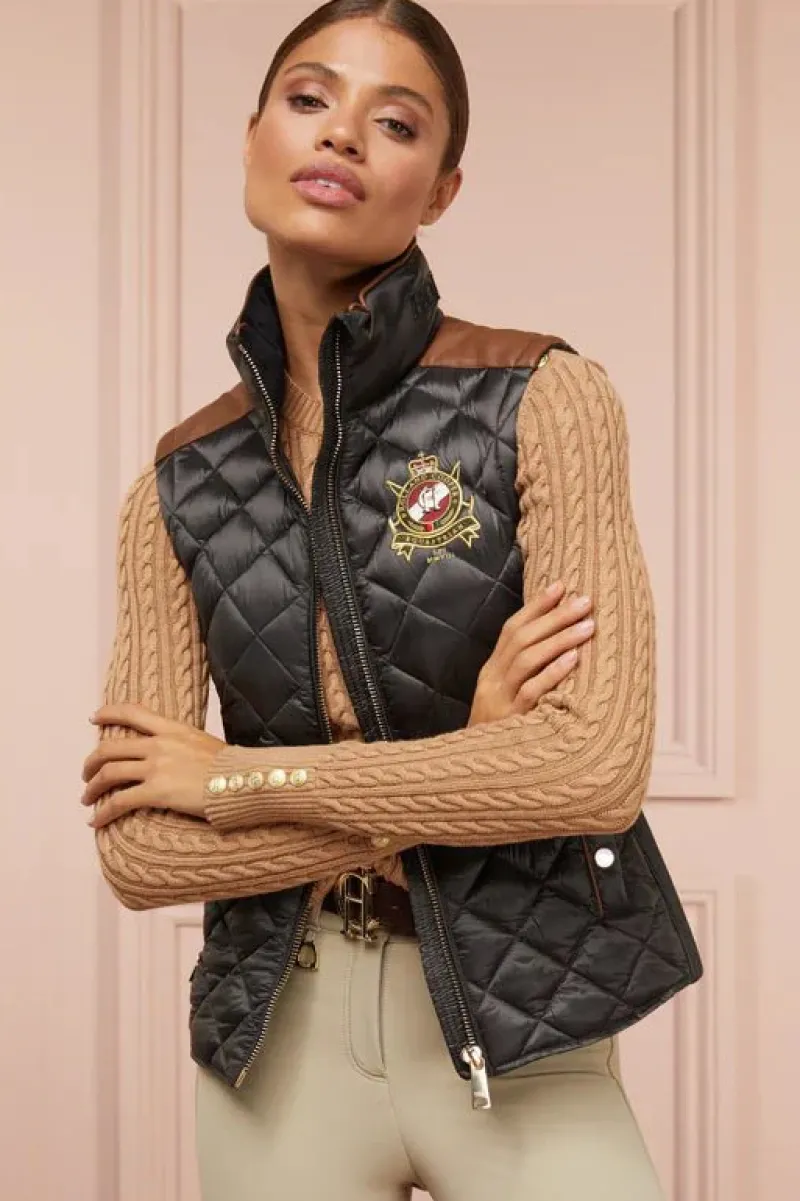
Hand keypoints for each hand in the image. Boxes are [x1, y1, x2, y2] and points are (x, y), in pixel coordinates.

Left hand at [81, 704, 225, 827]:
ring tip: (87, 799)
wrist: (245, 781)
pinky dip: (103, 813)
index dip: (108, 713)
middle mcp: (159, 744)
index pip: (133, 712)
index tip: (93, 718)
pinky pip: (119, 802)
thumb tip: (181, 756)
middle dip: (92, 762)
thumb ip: (185, 746)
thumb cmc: (234, 768)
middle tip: (86, 774)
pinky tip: (96, 822)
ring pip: (109, 773)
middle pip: (111, 748)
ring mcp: (156, 767)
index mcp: (173, 729)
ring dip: (92, 787)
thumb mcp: (207, 744)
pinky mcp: (156, 792)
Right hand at [468, 581, 593, 724]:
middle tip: (585, 601)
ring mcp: (500, 701)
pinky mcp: (511, 722)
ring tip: (587, 624)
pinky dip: (553, 673)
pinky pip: (532, 693)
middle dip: (555, 617)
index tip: (562, 585)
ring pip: (527, 661)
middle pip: (522, 640)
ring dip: (559, 639)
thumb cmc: (499, 731)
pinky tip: (574, 660)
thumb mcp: (502, 696)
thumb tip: (556, 642)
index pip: (512, 629)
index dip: (537, 606)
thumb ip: (522, 671)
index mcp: (491, 671)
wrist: (475, 771)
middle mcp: (492, 681)